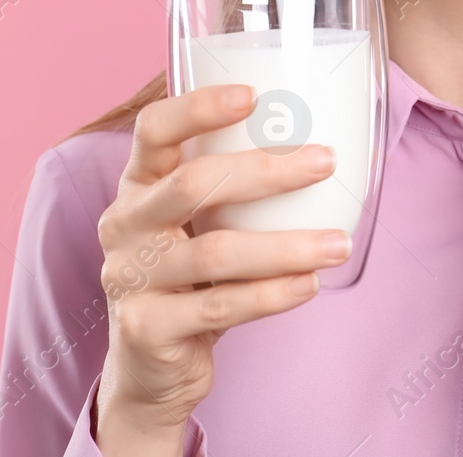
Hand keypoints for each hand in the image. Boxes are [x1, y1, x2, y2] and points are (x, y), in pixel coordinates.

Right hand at [92, 84, 350, 454]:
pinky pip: (220, 305)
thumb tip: (323, 147)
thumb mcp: (200, 224)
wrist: (151, 366)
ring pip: (215, 252)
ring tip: (338, 244)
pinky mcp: (146, 328)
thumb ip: (237, 190)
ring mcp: (130, 277)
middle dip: (266, 170)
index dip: (198, 108)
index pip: (154, 130)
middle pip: (193, 183)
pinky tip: (309, 285)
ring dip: (286, 245)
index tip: (254, 95)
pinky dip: (271, 294)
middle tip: (325, 162)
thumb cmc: (192, 278)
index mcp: (137, 184)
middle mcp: (125, 223)